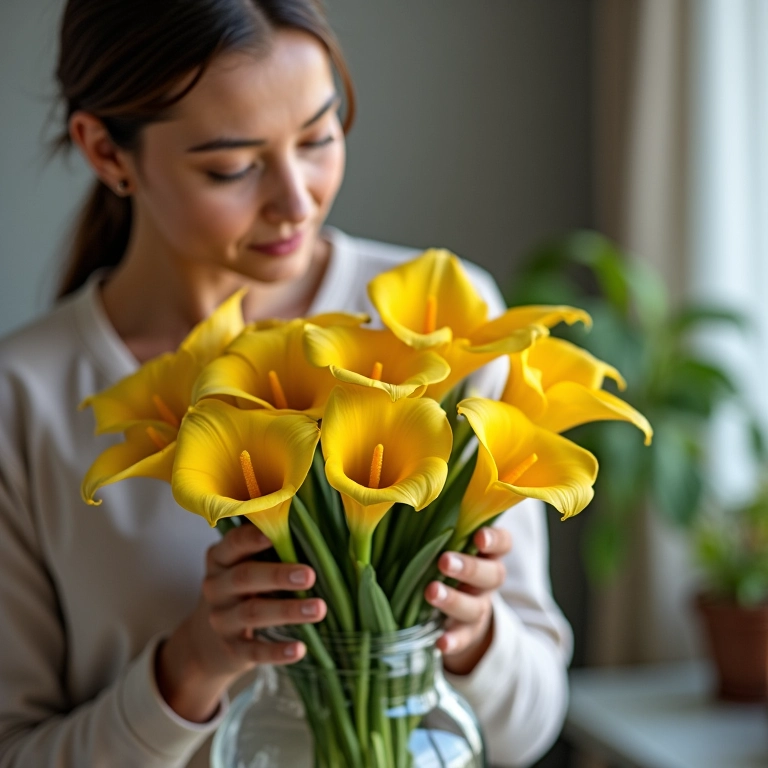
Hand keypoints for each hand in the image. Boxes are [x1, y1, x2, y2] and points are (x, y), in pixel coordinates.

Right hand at [156, 523, 326, 721]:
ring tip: (318, 609)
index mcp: (220, 558)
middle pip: (244, 577)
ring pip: (252, 613)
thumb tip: (312, 526)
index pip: (233, 544)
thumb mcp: (245, 563)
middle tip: (309, 575)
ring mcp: (222, 619)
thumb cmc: (242, 587)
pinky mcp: (232, 649)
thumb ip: (270, 547)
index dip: (252, 538)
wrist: (207, 640)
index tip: (275, 534)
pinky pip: (254, 651)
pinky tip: (300, 649)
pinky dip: (277, 651)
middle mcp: (216, 587)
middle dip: (278, 575)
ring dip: (287, 610)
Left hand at [424, 526, 510, 674]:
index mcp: (487, 552)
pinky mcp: (468, 633)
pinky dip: (453, 641)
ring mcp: (480, 607)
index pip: (503, 542)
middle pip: (492, 574)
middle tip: (444, 561)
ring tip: (431, 592)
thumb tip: (407, 499)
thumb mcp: (447, 541)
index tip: (478, 536)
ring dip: (454, 600)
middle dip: (468, 567)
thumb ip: (438, 524)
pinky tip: (440, 643)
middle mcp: (488, 579)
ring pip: (475, 606)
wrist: (462, 612)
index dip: (494, 540)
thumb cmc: (447, 560)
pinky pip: (464, 638)